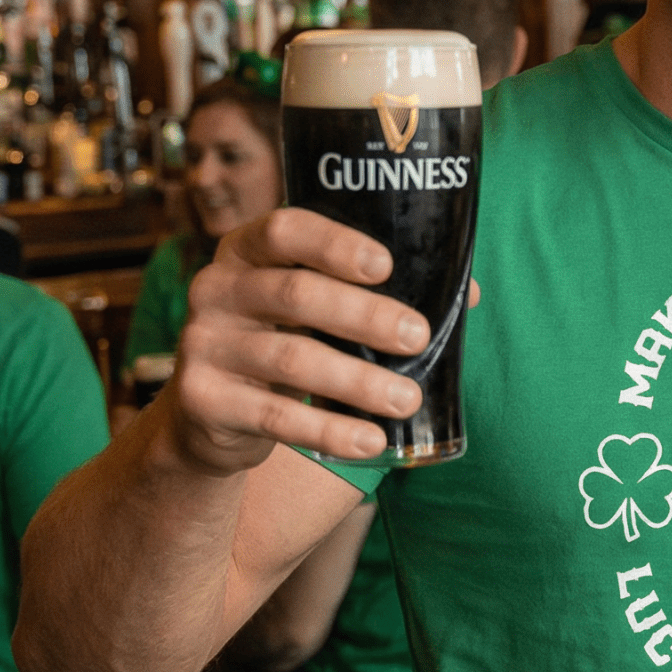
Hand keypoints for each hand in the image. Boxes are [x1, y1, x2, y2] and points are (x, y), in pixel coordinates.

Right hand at [167, 208, 429, 475]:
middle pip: (296, 295)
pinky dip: (329, 430)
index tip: (386, 266)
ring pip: (291, 359)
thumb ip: (380, 292)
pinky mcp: (202, 400)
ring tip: (408, 400)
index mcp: (247, 251)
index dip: (335, 244)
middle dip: (365, 316)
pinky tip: (370, 441)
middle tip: (418, 337)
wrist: (211, 413)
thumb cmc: (287, 340)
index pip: (285, 230)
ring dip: (358, 381)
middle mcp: (216, 289)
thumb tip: (469, 293)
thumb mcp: (319, 310)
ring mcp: (202, 344)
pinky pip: (275, 416)